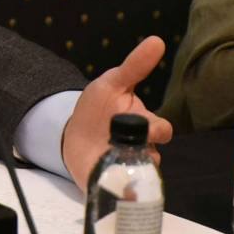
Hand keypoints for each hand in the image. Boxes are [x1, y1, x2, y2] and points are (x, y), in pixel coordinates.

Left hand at [61, 35, 174, 190]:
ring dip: (129, 168)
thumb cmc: (97, 109)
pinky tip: (109, 181)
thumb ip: (134, 66)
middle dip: (145, 151)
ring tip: (111, 160)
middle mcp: (142, 149)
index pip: (162, 130)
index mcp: (145, 125)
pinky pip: (123, 193)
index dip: (156, 129)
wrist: (71, 134)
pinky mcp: (112, 185)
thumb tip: (156, 40)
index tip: (147, 126)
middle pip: (155, 155)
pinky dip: (118, 190)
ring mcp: (128, 168)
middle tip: (127, 144)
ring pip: (141, 175)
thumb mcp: (112, 83)